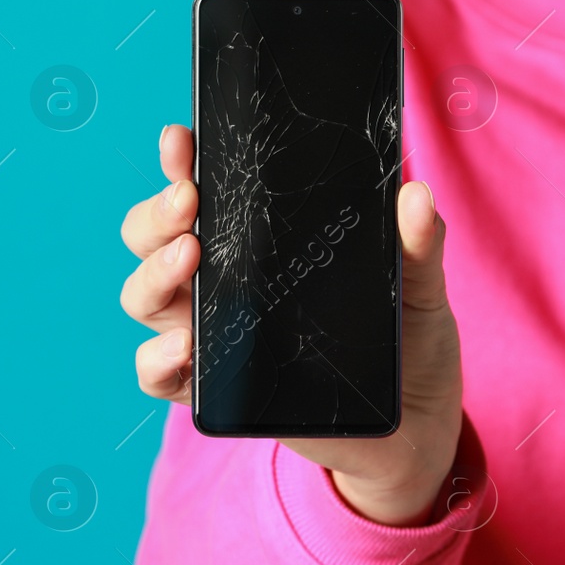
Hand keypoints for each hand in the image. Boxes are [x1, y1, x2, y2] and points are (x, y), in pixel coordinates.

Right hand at [119, 124, 463, 526]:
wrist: (416, 422)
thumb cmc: (409, 339)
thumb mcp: (417, 284)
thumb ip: (416, 242)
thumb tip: (416, 195)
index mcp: (263, 242)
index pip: (205, 193)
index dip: (183, 164)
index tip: (182, 141)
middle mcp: (227, 282)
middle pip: (156, 239)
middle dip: (157, 215)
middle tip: (189, 204)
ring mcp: (217, 335)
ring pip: (148, 299)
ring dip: (153, 276)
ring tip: (188, 259)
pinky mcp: (219, 391)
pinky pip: (161, 376)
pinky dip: (157, 361)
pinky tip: (182, 348)